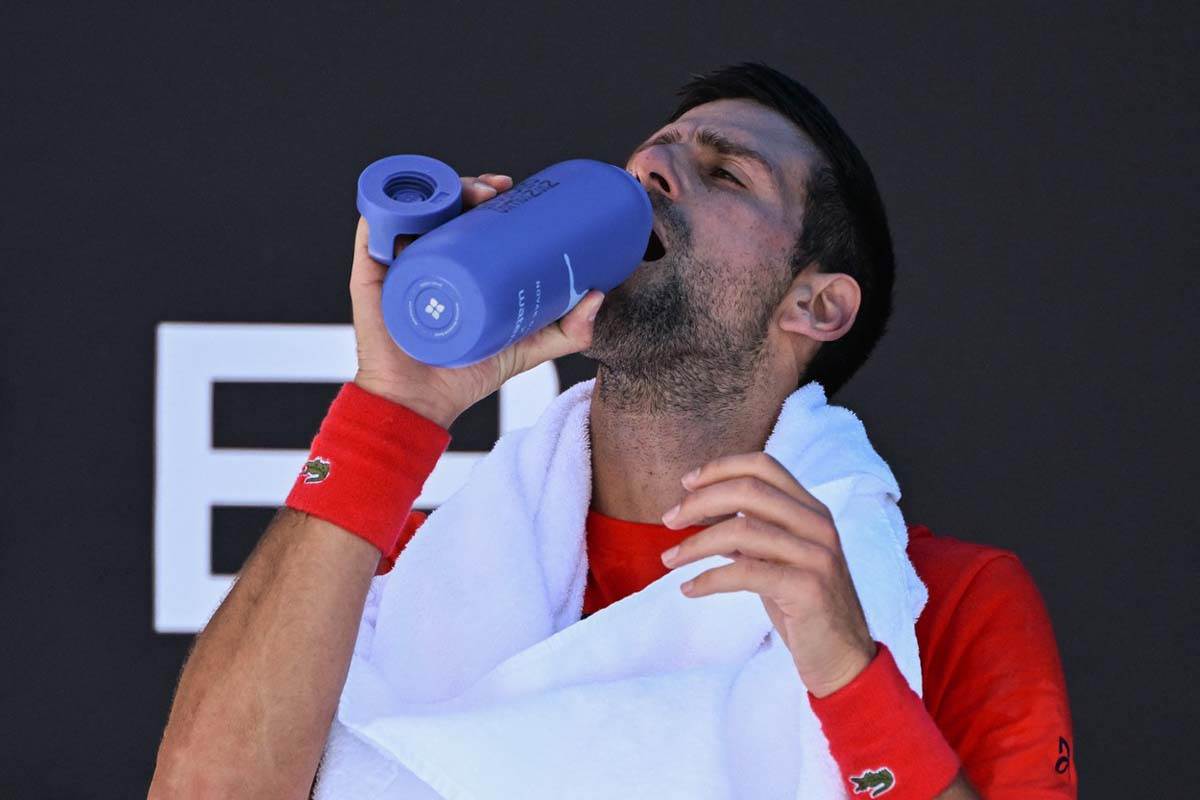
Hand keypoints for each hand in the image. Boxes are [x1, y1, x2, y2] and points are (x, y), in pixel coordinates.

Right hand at [350, 173, 605, 427]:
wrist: (421, 406)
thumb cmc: (467, 376)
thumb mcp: (527, 349)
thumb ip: (567, 330)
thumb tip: (599, 295)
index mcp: (453, 266)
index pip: (466, 217)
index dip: (486, 194)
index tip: (512, 188)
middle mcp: (424, 258)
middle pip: (442, 205)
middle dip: (469, 185)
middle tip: (497, 192)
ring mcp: (395, 263)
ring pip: (412, 209)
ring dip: (437, 187)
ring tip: (471, 194)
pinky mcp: (368, 275)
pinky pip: (371, 229)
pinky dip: (386, 205)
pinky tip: (411, 197)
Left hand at [659, 452, 876, 697]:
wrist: (842, 658)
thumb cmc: (804, 607)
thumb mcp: (779, 559)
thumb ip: (751, 532)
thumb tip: (704, 510)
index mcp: (811, 510)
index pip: (763, 466)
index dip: (720, 468)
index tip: (686, 483)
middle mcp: (817, 525)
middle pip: (748, 490)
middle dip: (700, 501)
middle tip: (669, 519)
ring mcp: (816, 555)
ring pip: (742, 530)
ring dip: (696, 543)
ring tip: (670, 557)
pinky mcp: (807, 588)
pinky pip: (744, 573)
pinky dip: (709, 578)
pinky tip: (689, 589)